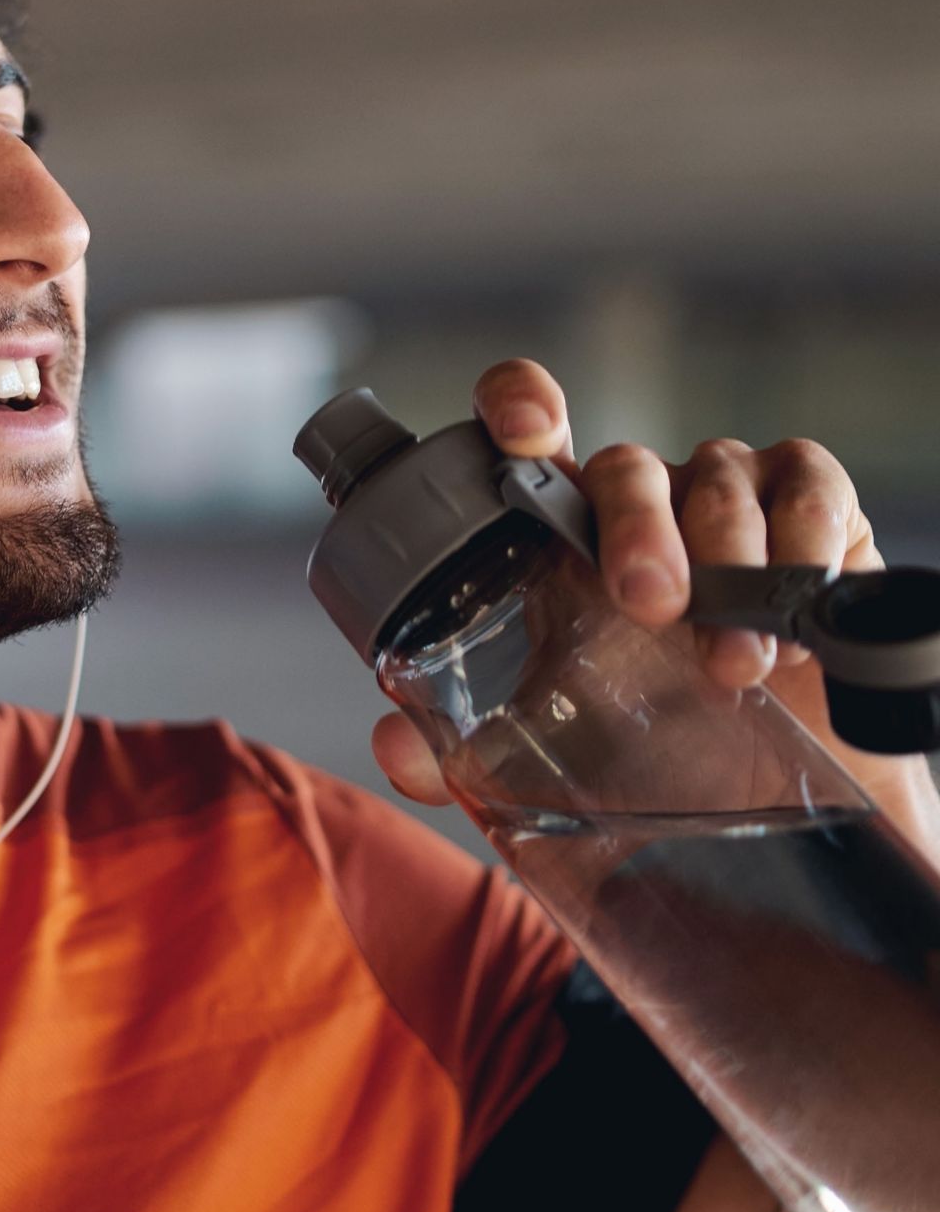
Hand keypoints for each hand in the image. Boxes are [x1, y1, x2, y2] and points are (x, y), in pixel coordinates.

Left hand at [369, 358, 938, 844]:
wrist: (772, 809)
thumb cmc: (648, 759)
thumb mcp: (548, 761)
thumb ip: (459, 753)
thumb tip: (397, 746)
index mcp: (561, 535)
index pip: (530, 430)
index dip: (520, 402)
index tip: (521, 430)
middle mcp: (639, 503)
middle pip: (625, 466)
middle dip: (635, 528)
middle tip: (646, 604)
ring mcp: (725, 501)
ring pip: (718, 480)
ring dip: (726, 567)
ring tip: (728, 664)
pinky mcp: (814, 515)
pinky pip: (810, 494)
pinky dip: (802, 549)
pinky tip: (790, 622)